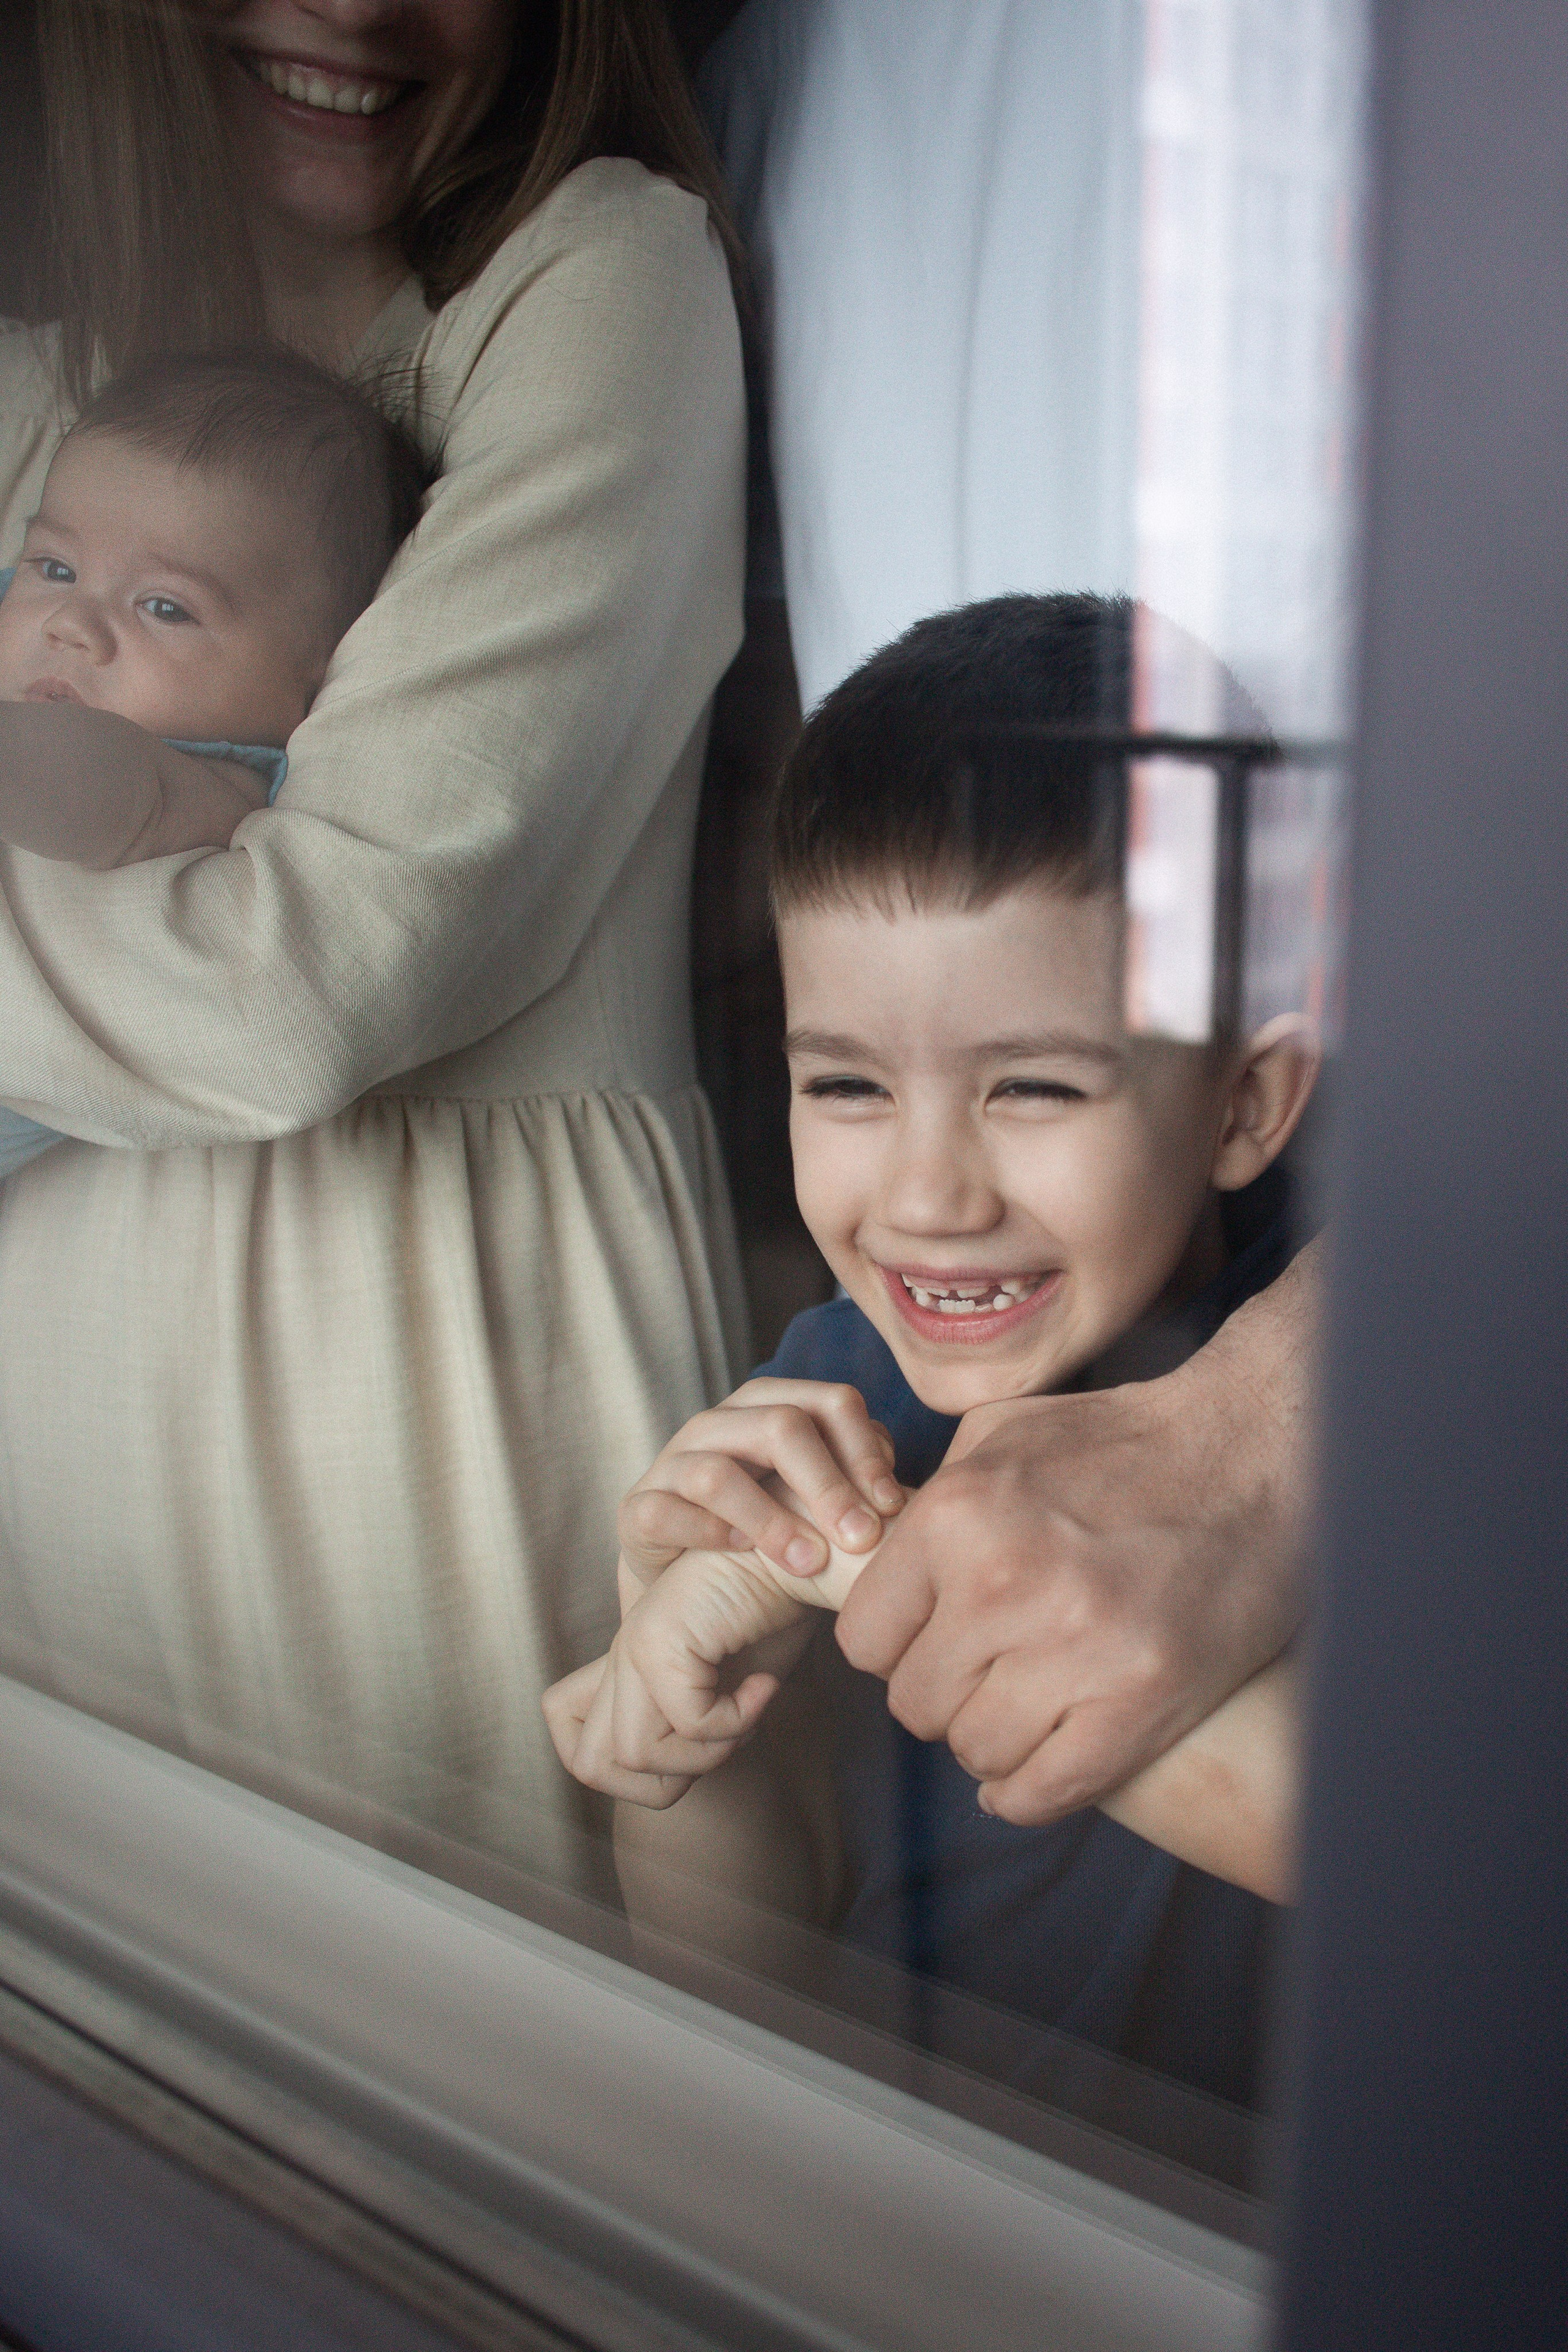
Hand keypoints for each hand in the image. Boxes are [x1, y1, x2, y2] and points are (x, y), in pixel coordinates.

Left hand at [542, 1553, 816, 1806]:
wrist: (808, 1557)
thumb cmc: (776, 1618)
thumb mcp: (725, 1688)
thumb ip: (687, 1728)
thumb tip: (667, 1786)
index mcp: (629, 1666)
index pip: (579, 1749)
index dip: (634, 1776)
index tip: (697, 1746)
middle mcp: (622, 1655)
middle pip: (593, 1765)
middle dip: (666, 1780)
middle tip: (721, 1740)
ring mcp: (635, 1645)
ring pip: (636, 1753)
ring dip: (706, 1753)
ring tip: (745, 1711)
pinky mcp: (662, 1639)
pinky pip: (690, 1723)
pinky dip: (739, 1721)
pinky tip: (764, 1685)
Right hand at [618, 1378, 903, 1589]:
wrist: (691, 1594)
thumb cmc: (773, 1541)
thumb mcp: (820, 1506)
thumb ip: (858, 1484)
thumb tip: (907, 1491)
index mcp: (772, 1409)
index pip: (830, 1402)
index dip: (866, 1450)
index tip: (892, 1507)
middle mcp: (721, 1425)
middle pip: (779, 1426)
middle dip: (828, 1483)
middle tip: (860, 1538)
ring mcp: (673, 1463)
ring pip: (717, 1470)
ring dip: (770, 1518)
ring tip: (808, 1562)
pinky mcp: (638, 1508)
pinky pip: (663, 1512)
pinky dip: (705, 1532)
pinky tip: (740, 1554)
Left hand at [835, 1242, 1319, 1821]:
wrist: (1254, 1456)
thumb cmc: (1124, 1441)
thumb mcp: (1002, 1435)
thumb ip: (931, 1502)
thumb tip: (874, 1557)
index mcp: (956, 1514)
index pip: (865, 1639)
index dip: (897, 1644)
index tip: (935, 1636)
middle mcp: (1002, 1583)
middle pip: (915, 1704)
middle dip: (946, 1691)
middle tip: (991, 1667)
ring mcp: (1074, 1650)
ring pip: (975, 1750)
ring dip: (994, 1737)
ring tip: (1031, 1699)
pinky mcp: (1140, 1703)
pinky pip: (1043, 1791)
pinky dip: (1030, 1791)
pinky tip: (1040, 1763)